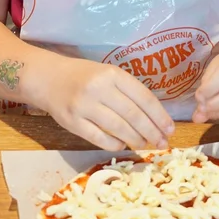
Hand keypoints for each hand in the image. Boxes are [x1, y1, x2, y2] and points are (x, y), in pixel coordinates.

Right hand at [42, 58, 174, 150]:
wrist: (48, 79)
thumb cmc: (84, 77)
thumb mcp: (107, 74)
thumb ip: (128, 92)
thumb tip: (155, 119)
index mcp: (112, 74)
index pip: (144, 98)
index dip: (160, 116)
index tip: (170, 128)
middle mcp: (99, 88)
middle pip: (133, 116)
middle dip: (152, 132)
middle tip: (162, 142)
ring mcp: (84, 106)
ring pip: (119, 129)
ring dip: (136, 140)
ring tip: (145, 144)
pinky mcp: (72, 122)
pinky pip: (100, 139)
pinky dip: (115, 144)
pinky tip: (123, 144)